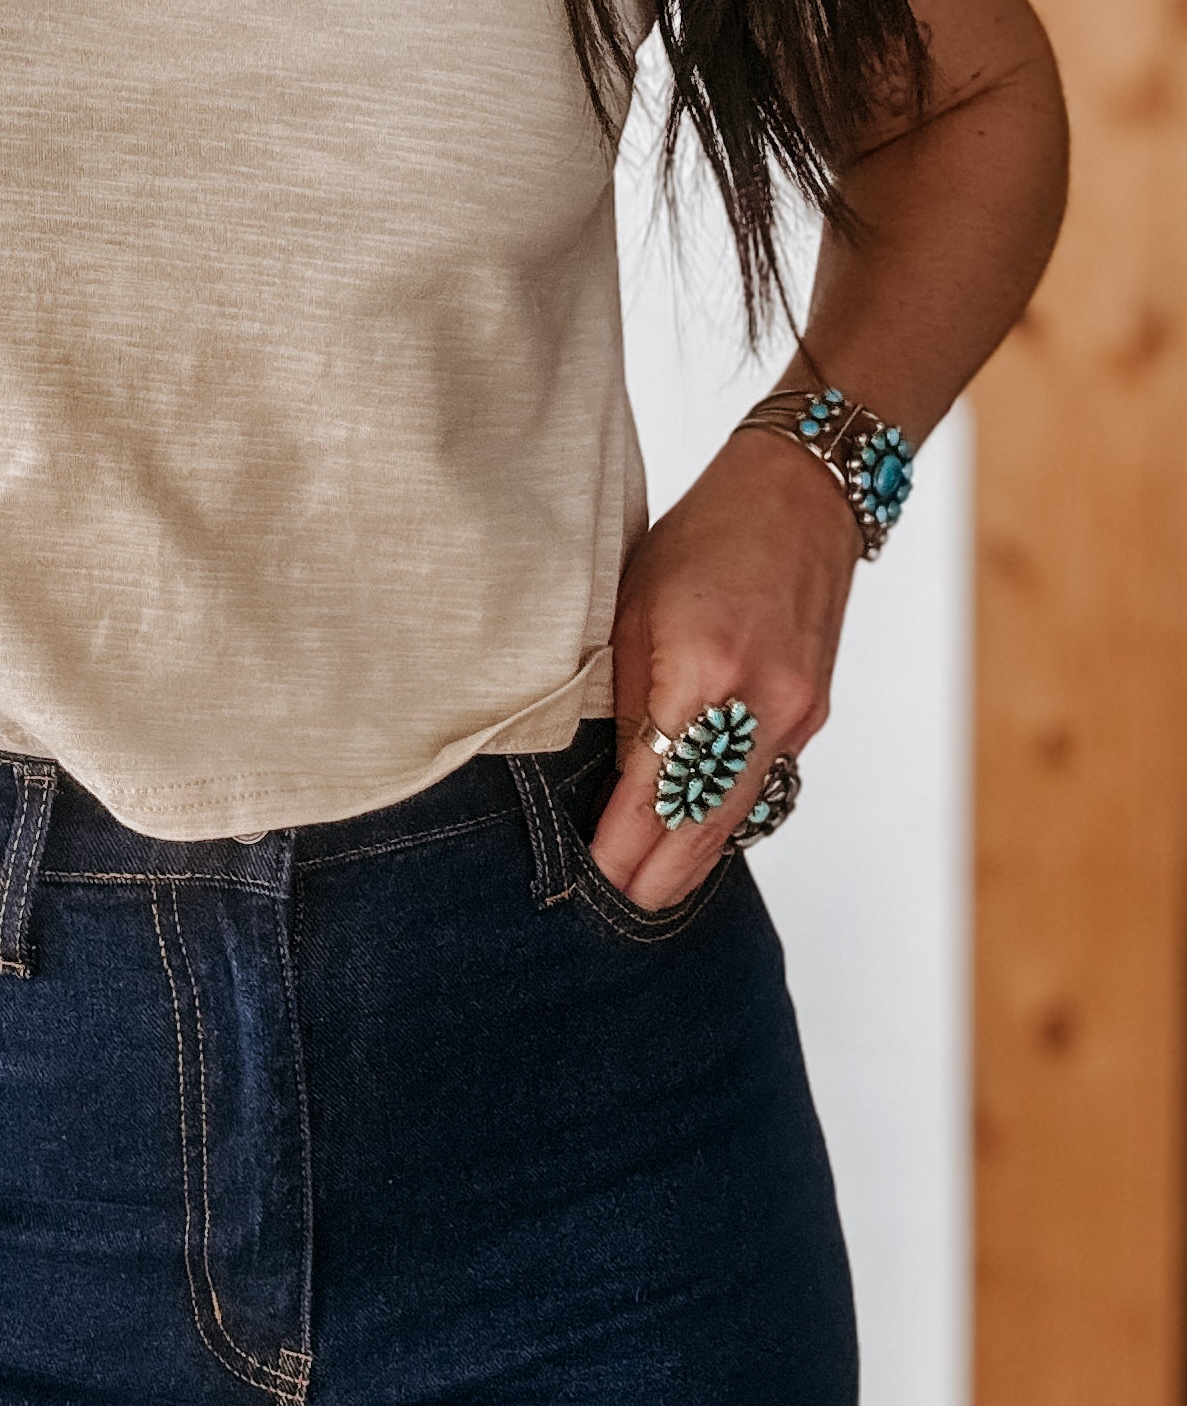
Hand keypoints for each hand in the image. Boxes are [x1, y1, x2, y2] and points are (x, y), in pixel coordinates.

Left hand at [593, 431, 861, 907]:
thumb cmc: (706, 535)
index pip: (656, 787)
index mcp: (703, 668)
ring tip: (646, 888)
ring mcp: (795, 713)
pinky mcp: (811, 713)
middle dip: (660, 872)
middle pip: (706, 820)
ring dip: (694, 854)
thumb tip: (604, 767)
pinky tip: (694, 833)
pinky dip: (725, 811)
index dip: (623, 843)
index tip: (592, 878)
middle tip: (614, 910)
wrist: (804, 495)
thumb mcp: (634, 599)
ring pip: (740, 809)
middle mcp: (761, 702)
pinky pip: (762, 779)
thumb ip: (622, 689)